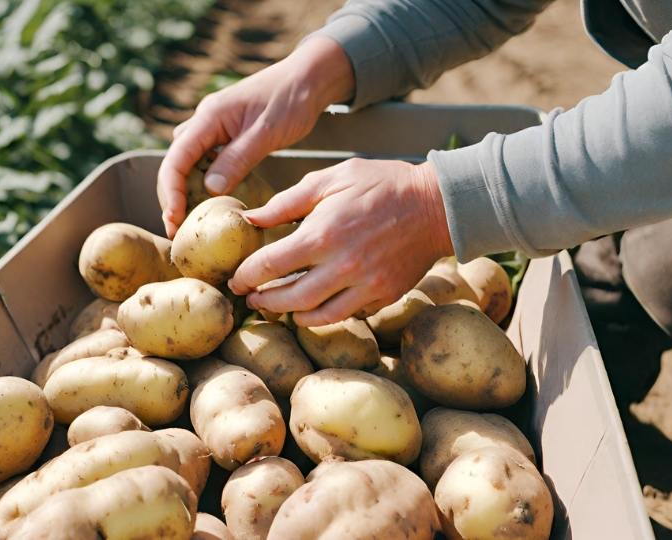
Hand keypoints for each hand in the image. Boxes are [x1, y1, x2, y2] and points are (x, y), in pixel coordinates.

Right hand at [157, 37, 354, 237]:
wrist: (309, 78)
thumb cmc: (292, 99)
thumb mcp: (266, 132)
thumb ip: (238, 159)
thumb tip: (210, 189)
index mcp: (209, 117)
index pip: (176, 159)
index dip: (171, 192)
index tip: (175, 219)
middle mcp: (205, 121)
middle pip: (175, 163)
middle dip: (172, 197)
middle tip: (177, 230)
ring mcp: (214, 128)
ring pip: (187, 162)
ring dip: (184, 191)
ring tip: (189, 221)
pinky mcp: (226, 135)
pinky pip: (205, 160)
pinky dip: (202, 182)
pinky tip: (210, 202)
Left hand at [228, 159, 454, 326]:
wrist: (436, 204)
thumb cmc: (381, 184)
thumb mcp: (331, 179)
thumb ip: (287, 202)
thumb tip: (251, 218)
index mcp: (322, 234)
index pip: (269, 265)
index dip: (246, 276)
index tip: (236, 280)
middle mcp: (342, 266)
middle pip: (289, 298)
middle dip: (263, 301)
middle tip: (251, 299)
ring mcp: (365, 285)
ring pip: (316, 316)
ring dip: (291, 315)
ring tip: (278, 308)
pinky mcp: (383, 296)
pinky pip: (346, 315)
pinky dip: (323, 316)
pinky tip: (312, 307)